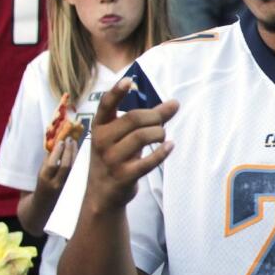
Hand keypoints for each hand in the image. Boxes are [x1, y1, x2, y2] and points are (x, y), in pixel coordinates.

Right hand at [35, 137, 77, 199]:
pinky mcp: (70, 186)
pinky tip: (75, 151)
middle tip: (69, 139)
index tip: (60, 141)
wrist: (40, 207)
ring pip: (72, 168)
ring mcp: (64, 185)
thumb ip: (45, 163)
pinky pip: (74, 171)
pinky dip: (75, 159)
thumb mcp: (36, 175)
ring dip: (74, 154)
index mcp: (43, 180)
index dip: (57, 153)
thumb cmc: (35, 187)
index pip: (52, 165)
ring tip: (73, 142)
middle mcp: (55, 183)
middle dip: (68, 151)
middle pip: (66, 166)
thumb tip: (53, 146)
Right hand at [86, 78, 177, 211]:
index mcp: (99, 128)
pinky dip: (162, 153)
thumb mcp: (123, 137)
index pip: (105, 106)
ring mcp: (111, 160)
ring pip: (142, 137)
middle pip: (133, 118)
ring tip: (163, 136)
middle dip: (155, 116)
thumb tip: (175, 103)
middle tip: (164, 120)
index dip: (116, 92)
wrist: (102, 194)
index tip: (128, 81)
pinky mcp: (123, 176)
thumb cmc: (116, 158)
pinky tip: (170, 146)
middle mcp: (101, 141)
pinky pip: (147, 162)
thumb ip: (147, 119)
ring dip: (159, 133)